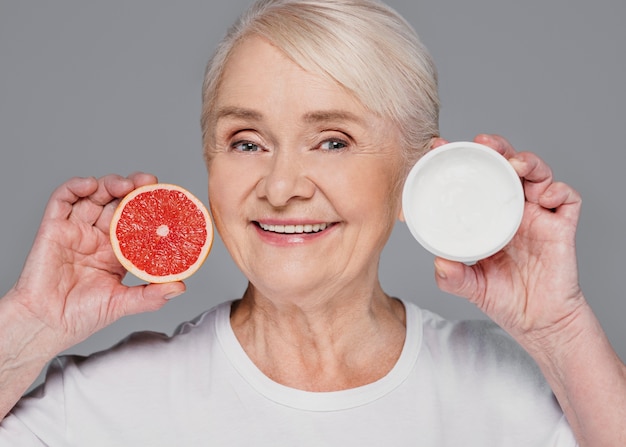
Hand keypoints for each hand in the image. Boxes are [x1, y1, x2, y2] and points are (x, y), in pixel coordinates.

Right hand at [6, 173, 184, 352]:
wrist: (47, 325)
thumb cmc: (81, 316)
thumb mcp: (122, 304)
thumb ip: (151, 296)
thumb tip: (180, 287)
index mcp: (116, 251)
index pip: (136, 220)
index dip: (148, 206)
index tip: (164, 197)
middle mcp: (97, 237)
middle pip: (117, 202)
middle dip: (133, 188)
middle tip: (148, 182)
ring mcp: (76, 230)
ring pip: (94, 196)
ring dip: (110, 183)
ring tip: (125, 184)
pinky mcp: (54, 228)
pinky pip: (62, 200)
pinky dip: (75, 186)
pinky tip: (90, 184)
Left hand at [432, 134, 584, 347]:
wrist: (538, 323)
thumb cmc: (505, 299)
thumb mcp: (470, 286)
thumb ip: (453, 277)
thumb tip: (439, 262)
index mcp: (489, 217)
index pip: (476, 181)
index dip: (462, 162)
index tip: (440, 147)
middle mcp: (513, 210)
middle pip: (507, 167)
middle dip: (497, 148)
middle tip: (483, 142)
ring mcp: (539, 216)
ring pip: (538, 174)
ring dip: (528, 161)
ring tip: (515, 163)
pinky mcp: (562, 227)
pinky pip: (567, 199)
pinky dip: (558, 190)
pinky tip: (544, 197)